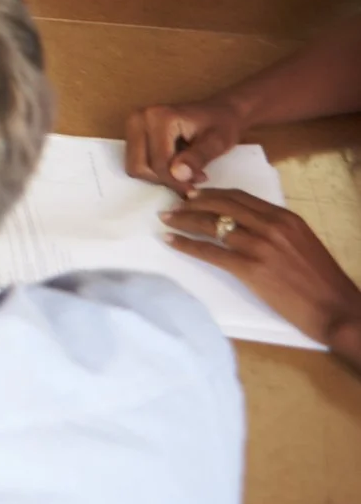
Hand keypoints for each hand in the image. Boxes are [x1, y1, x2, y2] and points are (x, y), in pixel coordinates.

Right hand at [125, 97, 251, 189]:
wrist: (220, 111)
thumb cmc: (222, 125)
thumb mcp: (217, 143)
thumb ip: (197, 158)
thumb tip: (178, 175)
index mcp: (158, 117)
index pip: (158, 163)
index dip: (176, 181)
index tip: (195, 188)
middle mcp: (138, 118)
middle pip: (140, 166)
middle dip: (165, 179)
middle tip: (190, 180)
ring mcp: (132, 124)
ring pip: (135, 167)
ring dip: (159, 176)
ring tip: (184, 172)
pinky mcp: (132, 131)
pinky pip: (136, 162)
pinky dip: (154, 170)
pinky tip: (174, 166)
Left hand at [162, 188, 360, 361]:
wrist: (337, 309)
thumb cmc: (321, 281)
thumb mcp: (302, 242)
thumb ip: (276, 230)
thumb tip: (247, 224)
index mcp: (285, 218)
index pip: (239, 197)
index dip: (211, 194)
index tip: (193, 195)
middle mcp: (271, 226)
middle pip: (221, 205)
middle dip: (192, 203)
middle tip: (173, 205)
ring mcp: (260, 247)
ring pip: (211, 225)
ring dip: (183, 220)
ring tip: (166, 219)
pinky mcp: (251, 269)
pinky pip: (210, 252)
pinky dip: (186, 245)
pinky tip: (171, 241)